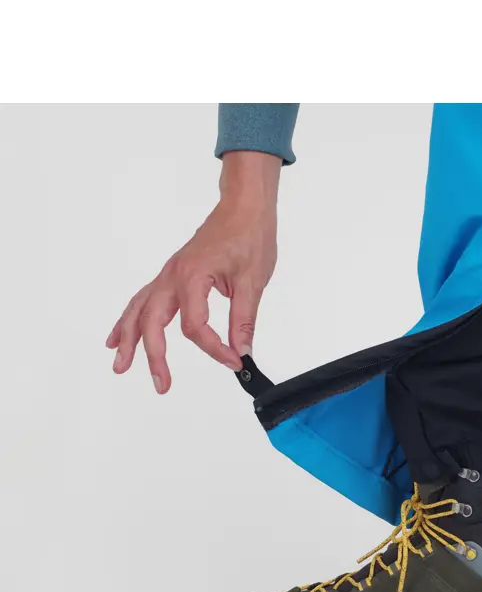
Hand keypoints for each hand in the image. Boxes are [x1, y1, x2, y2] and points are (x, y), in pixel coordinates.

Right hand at [106, 152, 280, 392]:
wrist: (244, 206)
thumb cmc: (249, 235)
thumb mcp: (252, 280)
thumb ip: (243, 320)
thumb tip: (242, 351)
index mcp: (193, 277)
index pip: (196, 327)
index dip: (214, 349)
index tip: (234, 362)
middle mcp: (173, 276)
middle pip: (153, 322)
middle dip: (153, 356)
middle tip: (161, 384)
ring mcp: (168, 275)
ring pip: (139, 310)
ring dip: (129, 338)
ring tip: (120, 366)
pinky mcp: (171, 275)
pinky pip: (143, 299)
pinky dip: (130, 319)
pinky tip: (119, 337)